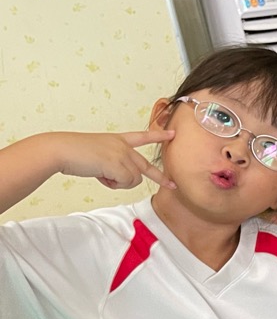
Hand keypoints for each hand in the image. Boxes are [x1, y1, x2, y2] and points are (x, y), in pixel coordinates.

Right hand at [55, 130, 175, 189]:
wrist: (61, 150)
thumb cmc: (74, 153)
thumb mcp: (99, 153)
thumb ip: (114, 163)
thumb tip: (123, 178)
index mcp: (118, 139)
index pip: (142, 136)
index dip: (159, 135)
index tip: (173, 134)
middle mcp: (123, 146)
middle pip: (146, 166)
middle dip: (160, 177)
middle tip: (172, 184)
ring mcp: (122, 154)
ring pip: (134, 179)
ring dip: (118, 182)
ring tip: (102, 174)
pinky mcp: (119, 164)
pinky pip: (126, 183)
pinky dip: (113, 184)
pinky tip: (101, 175)